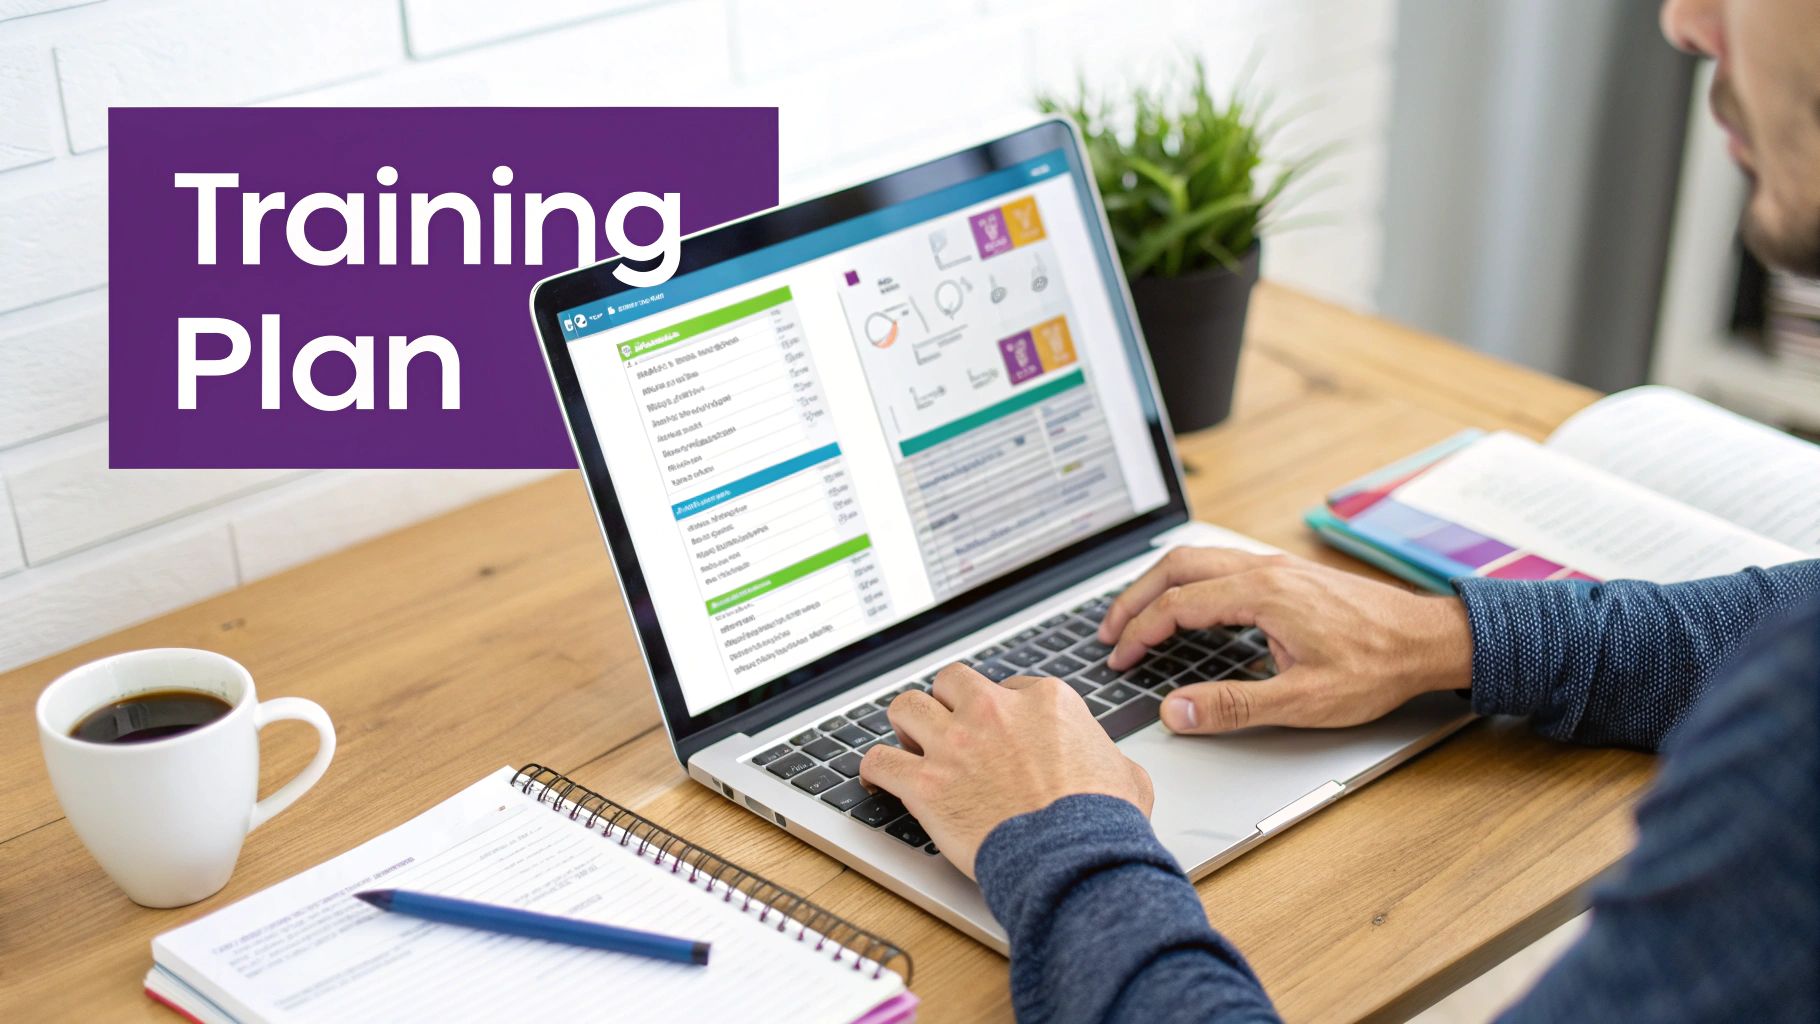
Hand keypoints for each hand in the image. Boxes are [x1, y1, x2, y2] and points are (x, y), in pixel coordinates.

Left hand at [858, 664, 1152, 878]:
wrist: (1073, 859)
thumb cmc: (1101, 822)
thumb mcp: (1127, 775)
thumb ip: (1106, 756)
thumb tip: (1107, 765)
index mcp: (1044, 702)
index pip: (1007, 688)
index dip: (1001, 713)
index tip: (998, 735)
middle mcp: (994, 712)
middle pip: (951, 682)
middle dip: (947, 703)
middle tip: (948, 729)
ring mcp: (955, 744)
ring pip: (906, 707)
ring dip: (906, 725)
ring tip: (909, 744)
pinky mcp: (925, 783)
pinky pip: (879, 760)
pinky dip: (875, 769)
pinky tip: (879, 778)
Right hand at [1098, 548, 1472, 733]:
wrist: (1431, 639)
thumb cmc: (1378, 666)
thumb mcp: (1304, 701)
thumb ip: (1233, 707)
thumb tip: (1176, 711)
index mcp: (1263, 594)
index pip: (1178, 604)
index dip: (1140, 631)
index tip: (1120, 658)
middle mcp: (1265, 570)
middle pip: (1178, 567)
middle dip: (1135, 597)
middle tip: (1110, 630)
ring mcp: (1277, 567)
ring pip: (1199, 560)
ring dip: (1160, 586)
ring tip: (1137, 616)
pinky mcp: (1289, 574)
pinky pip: (1222, 565)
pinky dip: (1189, 582)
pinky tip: (1189, 607)